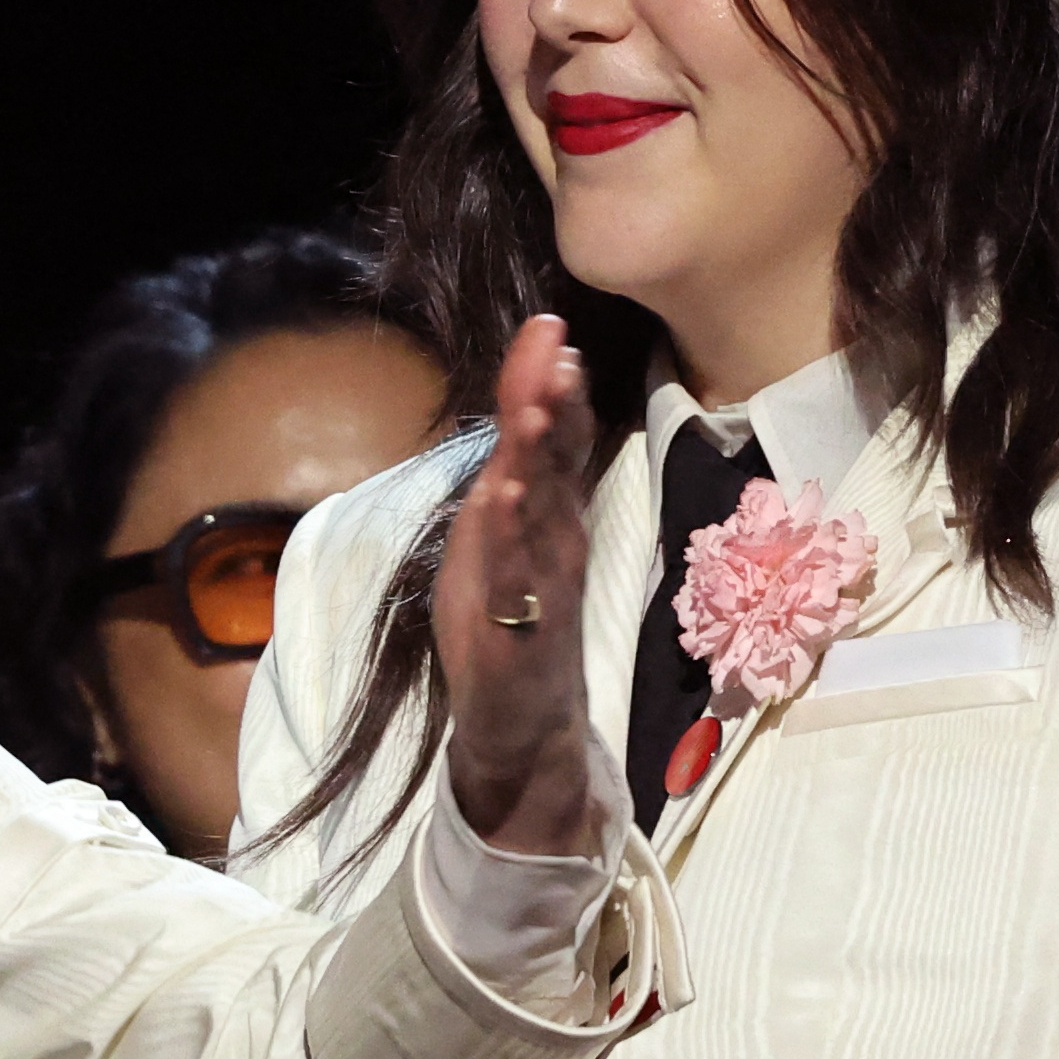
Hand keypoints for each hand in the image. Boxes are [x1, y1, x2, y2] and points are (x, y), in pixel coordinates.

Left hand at [430, 311, 608, 857]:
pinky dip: (512, 540)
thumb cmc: (510, 624)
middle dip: (553, 407)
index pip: (555, 442)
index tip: (549, 329)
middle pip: (555, 467)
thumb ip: (515, 473)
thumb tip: (523, 401)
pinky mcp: (521, 636)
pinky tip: (504, 498)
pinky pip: (517, 580)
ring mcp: (543, 590)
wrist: (522, 730)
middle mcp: (555, 544)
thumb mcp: (502, 538)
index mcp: (547, 519)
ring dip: (538, 460)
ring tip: (535, 408)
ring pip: (542, 516)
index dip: (552, 387)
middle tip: (555, 351)